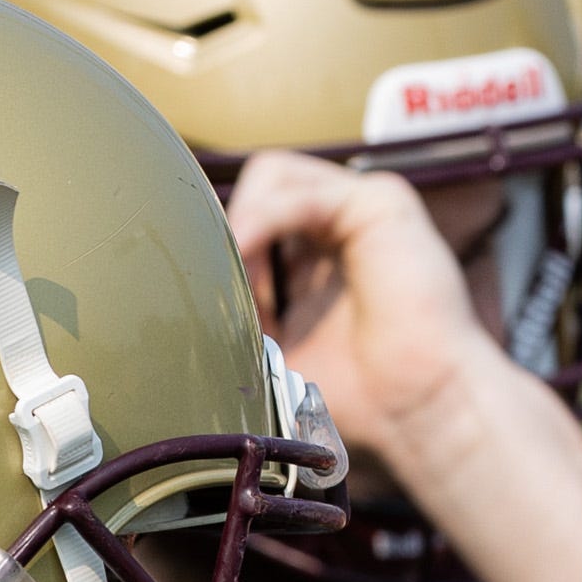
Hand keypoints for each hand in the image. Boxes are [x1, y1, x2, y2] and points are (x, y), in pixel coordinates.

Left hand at [221, 149, 523, 505]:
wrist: (419, 408)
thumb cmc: (362, 396)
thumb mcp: (272, 348)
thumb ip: (234, 309)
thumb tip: (162, 299)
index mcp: (327, 260)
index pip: (258, 218)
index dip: (220, 240)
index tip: (194, 284)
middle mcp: (348, 229)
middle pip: (258, 187)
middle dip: (224, 228)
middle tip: (211, 282)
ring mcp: (366, 211)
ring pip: (273, 173)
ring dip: (240, 223)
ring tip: (234, 276)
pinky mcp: (381, 204)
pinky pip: (297, 191)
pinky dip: (260, 221)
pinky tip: (246, 257)